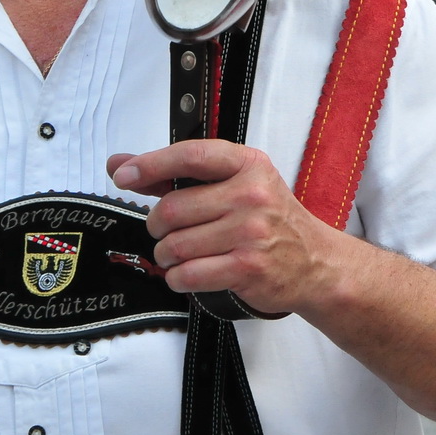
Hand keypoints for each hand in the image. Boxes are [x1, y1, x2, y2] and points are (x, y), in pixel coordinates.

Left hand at [107, 141, 344, 313]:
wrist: (315, 261)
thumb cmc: (270, 220)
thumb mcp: (235, 185)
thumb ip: (176, 175)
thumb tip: (119, 165)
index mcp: (248, 165)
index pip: (191, 156)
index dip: (150, 164)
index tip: (122, 174)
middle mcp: (252, 195)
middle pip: (172, 209)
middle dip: (158, 226)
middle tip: (166, 232)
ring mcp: (251, 232)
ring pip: (175, 245)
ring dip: (168, 256)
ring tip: (183, 254)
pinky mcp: (248, 268)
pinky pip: (188, 274)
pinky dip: (178, 278)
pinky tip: (190, 273)